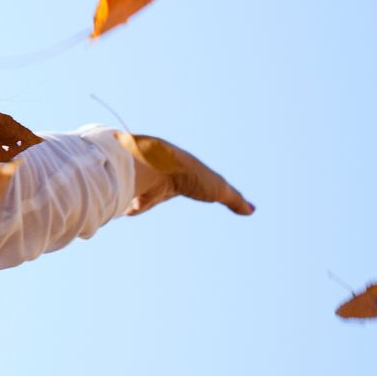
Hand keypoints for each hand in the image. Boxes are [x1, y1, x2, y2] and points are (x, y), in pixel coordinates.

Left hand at [122, 133, 252, 216]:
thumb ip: (234, 200)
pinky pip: (128, 202)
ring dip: (133, 200)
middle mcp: (161, 177)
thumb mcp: (218, 189)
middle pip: (156, 187)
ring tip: (130, 207)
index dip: (180, 185)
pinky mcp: (132, 192)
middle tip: (145, 200)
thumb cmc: (190, 174)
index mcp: (181, 173)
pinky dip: (128, 208)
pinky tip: (124, 212)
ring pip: (138, 192)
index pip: (181, 181)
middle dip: (150, 193)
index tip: (178, 188)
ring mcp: (146, 184)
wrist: (158, 163)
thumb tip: (252, 210)